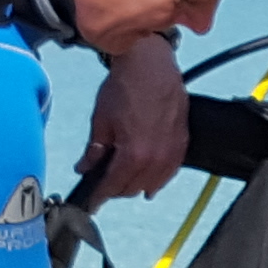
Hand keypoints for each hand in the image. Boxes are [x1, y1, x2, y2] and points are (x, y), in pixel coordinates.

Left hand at [83, 36, 189, 200]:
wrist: (150, 64)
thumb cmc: (125, 87)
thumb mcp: (101, 120)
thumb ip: (95, 150)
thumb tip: (84, 168)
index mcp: (133, 154)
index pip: (113, 186)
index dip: (100, 197)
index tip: (93, 203)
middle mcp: (155, 158)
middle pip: (133, 188)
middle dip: (116, 189)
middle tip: (104, 184)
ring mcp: (172, 152)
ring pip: (152, 183)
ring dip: (137, 184)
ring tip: (124, 179)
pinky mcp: (182, 143)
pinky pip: (169, 172)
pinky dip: (157, 177)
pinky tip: (149, 178)